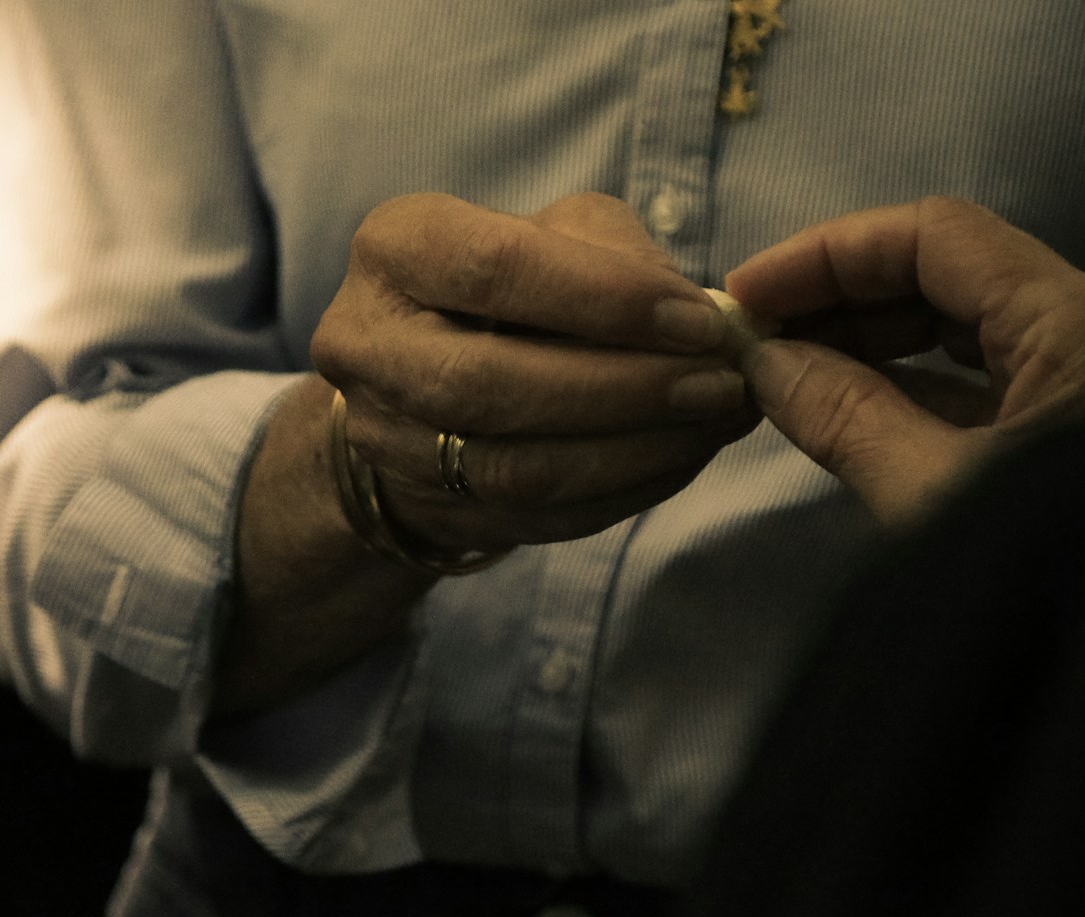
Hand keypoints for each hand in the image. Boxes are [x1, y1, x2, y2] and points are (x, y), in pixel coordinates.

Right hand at [309, 192, 759, 552]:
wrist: (428, 380)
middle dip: (623, 388)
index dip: (605, 299)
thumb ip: (618, 256)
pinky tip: (680, 460)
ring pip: (515, 466)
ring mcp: (384, 439)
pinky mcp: (426, 508)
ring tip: (715, 423)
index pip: (494, 270)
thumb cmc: (512, 285)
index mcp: (395, 248)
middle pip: (492, 382)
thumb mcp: (554, 231)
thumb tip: (702, 322)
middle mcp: (365, 344)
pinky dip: (621, 491)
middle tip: (719, 384)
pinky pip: (535, 517)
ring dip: (633, 450)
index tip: (700, 321)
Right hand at [726, 197, 1084, 523]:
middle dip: (839, 296)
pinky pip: (974, 385)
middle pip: (946, 274)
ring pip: (957, 330)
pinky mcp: (1068, 435)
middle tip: (749, 334)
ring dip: (863, 340)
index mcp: (1077, 328)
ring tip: (778, 371)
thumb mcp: (932, 498)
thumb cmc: (1055, 584)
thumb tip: (766, 363)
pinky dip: (900, 386)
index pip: (935, 239)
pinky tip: (833, 405)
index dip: (829, 254)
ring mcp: (1083, 386)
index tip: (746, 293)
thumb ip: (845, 418)